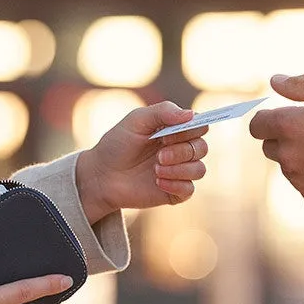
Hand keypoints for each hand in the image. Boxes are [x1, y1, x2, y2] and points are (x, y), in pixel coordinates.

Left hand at [76, 101, 209, 222]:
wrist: (101, 175)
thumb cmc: (117, 144)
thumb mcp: (136, 120)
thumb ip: (163, 111)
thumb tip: (190, 114)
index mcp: (175, 130)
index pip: (200, 126)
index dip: (191, 129)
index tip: (167, 134)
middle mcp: (180, 150)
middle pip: (202, 148)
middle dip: (181, 151)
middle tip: (159, 155)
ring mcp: (178, 171)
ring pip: (199, 169)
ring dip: (178, 169)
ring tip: (155, 169)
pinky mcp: (174, 192)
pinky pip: (189, 189)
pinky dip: (175, 184)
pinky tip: (157, 182)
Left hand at [249, 74, 303, 205]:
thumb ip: (301, 86)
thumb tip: (274, 81)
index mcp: (289, 126)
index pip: (257, 124)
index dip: (271, 118)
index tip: (289, 116)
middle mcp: (288, 155)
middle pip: (269, 146)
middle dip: (285, 138)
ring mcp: (299, 179)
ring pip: (287, 165)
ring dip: (299, 157)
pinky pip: (302, 183)